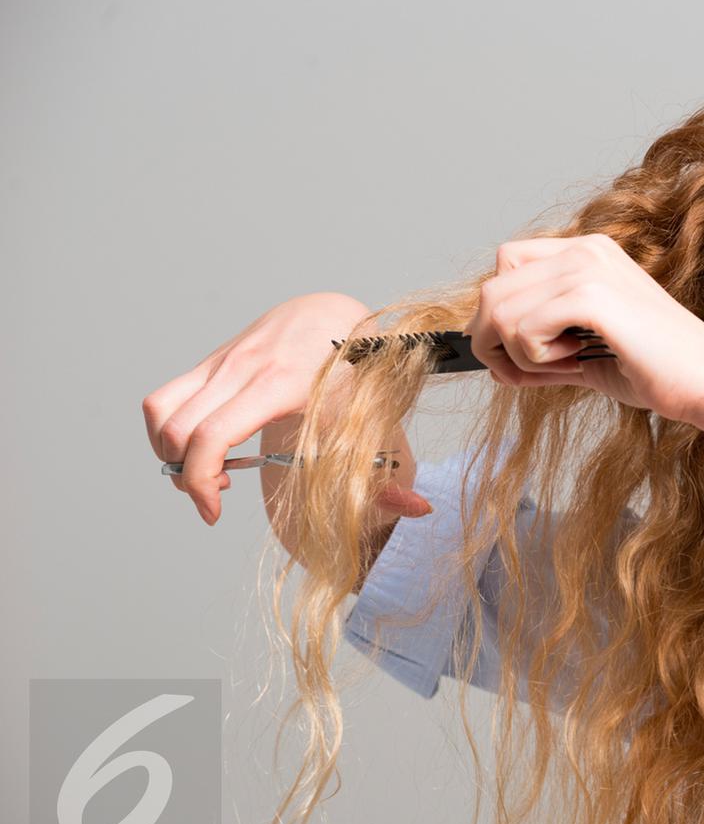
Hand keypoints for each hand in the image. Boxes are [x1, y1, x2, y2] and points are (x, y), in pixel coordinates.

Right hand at [142, 292, 430, 525]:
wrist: (342, 310)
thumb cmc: (360, 369)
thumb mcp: (376, 419)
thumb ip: (394, 471)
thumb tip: (422, 510)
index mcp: (281, 384)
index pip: (211, 436)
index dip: (199, 484)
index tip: (214, 513)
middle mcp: (244, 367)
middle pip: (177, 430)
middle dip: (184, 477)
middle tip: (214, 498)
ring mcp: (223, 359)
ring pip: (160, 409)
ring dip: (168, 450)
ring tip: (206, 471)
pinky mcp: (214, 358)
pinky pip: (168, 395)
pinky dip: (171, 427)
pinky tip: (206, 444)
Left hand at [463, 233, 703, 422]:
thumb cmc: (656, 371)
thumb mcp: (586, 355)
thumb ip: (541, 350)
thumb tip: (492, 362)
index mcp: (587, 253)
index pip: (506, 264)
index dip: (497, 313)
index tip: (514, 354)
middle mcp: (584, 250)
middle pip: (493, 288)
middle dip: (494, 340)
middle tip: (527, 373)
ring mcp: (588, 268)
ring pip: (501, 310)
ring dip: (516, 354)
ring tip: (560, 367)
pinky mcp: (593, 297)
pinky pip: (522, 328)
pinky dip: (534, 358)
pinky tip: (572, 362)